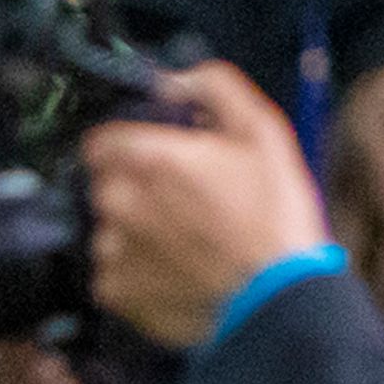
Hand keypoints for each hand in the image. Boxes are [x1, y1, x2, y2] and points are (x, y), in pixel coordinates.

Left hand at [82, 62, 334, 348]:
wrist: (282, 302)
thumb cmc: (275, 218)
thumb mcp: (261, 131)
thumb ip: (213, 87)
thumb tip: (174, 81)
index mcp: (148, 158)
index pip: (101, 140)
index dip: (128, 147)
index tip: (153, 160)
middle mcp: (120, 202)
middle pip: (106, 185)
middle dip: (135, 190)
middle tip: (181, 205)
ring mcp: (114, 250)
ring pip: (109, 230)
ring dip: (135, 234)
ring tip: (185, 245)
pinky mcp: (118, 294)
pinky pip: (113, 274)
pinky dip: (137, 274)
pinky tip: (177, 274)